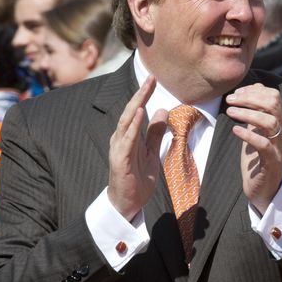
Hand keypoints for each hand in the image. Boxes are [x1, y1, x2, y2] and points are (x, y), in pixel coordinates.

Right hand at [108, 75, 168, 219]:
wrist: (127, 204)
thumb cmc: (137, 180)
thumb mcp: (152, 153)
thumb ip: (155, 134)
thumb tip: (162, 111)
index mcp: (129, 136)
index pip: (136, 110)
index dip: (144, 94)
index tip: (153, 79)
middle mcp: (121, 139)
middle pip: (130, 111)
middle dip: (141, 94)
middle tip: (151, 78)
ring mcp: (119, 148)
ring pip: (126, 122)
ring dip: (135, 105)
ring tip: (145, 90)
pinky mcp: (119, 160)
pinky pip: (127, 140)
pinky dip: (133, 126)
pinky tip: (138, 114)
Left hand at [225, 83, 281, 213]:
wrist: (263, 189)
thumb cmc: (257, 158)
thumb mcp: (255, 132)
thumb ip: (254, 115)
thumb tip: (246, 93)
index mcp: (281, 122)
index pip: (274, 96)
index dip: (255, 91)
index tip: (237, 93)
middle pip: (273, 104)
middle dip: (250, 98)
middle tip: (230, 100)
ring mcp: (279, 147)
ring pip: (270, 122)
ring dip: (248, 114)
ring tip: (230, 112)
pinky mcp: (272, 162)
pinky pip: (264, 145)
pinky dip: (249, 135)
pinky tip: (235, 130)